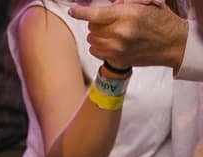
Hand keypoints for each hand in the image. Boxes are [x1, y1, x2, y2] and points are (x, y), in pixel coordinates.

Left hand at [68, 0, 187, 72]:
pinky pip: (95, 51)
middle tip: (109, 20)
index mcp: (128, 15)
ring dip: (97, 34)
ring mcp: (117, 48)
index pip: (95, 14)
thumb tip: (110, 3)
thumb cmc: (162, 22)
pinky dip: (99, 46)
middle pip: (92, 27)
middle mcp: (120, 33)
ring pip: (92, 39)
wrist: (174, 44)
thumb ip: (126, 2)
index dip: (81, 12)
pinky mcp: (117, 59)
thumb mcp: (148, 4)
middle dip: (97, 22)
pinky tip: (111, 42)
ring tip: (112, 31)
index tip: (73, 10)